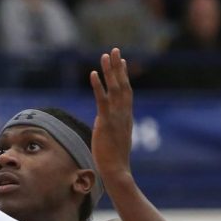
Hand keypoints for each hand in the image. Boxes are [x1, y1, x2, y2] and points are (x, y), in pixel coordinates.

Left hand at [89, 48, 133, 179]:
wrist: (116, 170)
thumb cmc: (114, 160)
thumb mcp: (115, 139)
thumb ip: (111, 127)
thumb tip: (104, 123)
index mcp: (126, 117)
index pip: (126, 92)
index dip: (124, 76)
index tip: (122, 61)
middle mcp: (124, 114)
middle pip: (122, 85)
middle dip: (118, 67)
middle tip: (115, 50)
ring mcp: (115, 117)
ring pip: (114, 88)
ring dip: (110, 71)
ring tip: (105, 55)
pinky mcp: (105, 122)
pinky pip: (102, 100)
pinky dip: (98, 85)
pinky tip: (93, 73)